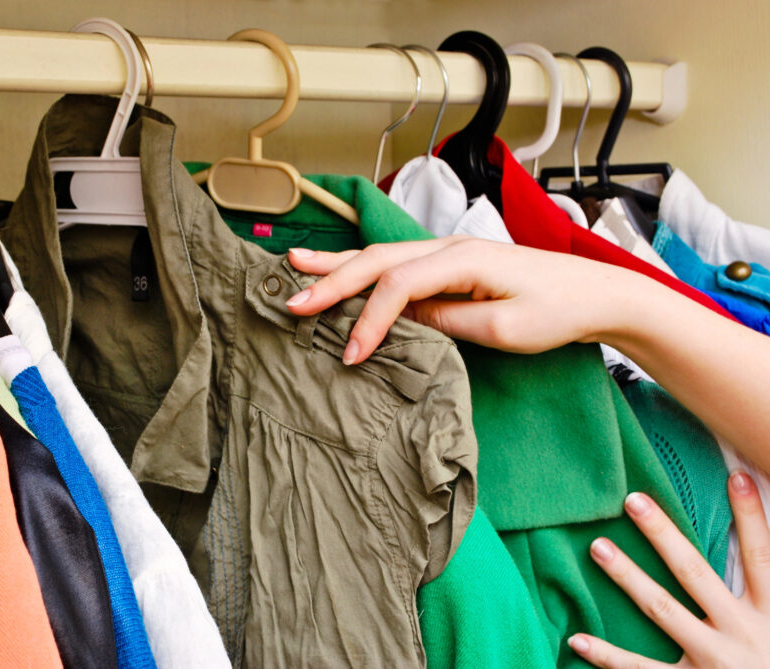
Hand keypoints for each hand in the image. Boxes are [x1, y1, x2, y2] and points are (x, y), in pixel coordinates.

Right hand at [285, 238, 637, 364]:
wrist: (597, 294)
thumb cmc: (559, 310)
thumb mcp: (504, 327)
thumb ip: (449, 321)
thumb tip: (403, 319)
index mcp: (463, 259)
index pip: (398, 288)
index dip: (369, 321)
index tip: (350, 356)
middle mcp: (449, 246)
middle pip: (378, 261)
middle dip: (332, 282)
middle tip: (293, 302)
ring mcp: (448, 251)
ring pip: (381, 257)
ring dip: (338, 265)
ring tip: (296, 265)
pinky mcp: (451, 264)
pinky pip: (396, 265)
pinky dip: (362, 268)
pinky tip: (340, 265)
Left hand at [569, 472, 769, 667]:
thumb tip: (755, 538)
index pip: (762, 557)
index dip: (752, 517)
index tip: (735, 475)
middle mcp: (742, 634)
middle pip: (695, 573)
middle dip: (663, 535)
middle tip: (631, 501)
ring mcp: (713, 662)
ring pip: (662, 611)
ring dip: (627, 577)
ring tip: (597, 547)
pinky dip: (608, 656)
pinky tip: (576, 638)